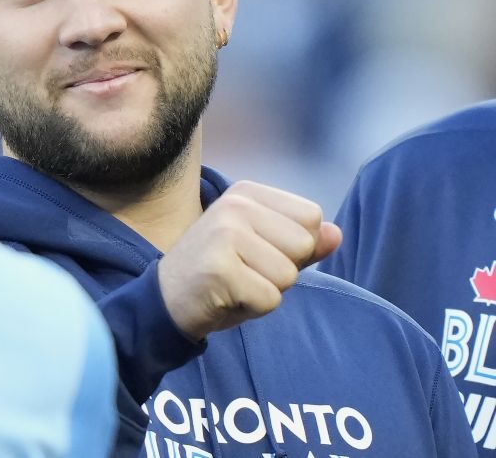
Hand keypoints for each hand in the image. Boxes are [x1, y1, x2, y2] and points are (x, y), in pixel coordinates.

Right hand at [157, 180, 341, 341]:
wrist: (166, 298)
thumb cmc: (221, 274)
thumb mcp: (263, 251)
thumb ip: (302, 242)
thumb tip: (337, 234)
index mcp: (246, 193)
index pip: (310, 217)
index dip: (294, 246)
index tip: (257, 252)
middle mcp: (235, 205)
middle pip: (303, 244)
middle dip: (282, 270)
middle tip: (244, 271)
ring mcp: (225, 234)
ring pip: (288, 275)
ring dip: (267, 291)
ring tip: (235, 284)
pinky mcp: (220, 268)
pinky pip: (269, 298)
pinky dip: (253, 308)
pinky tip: (226, 297)